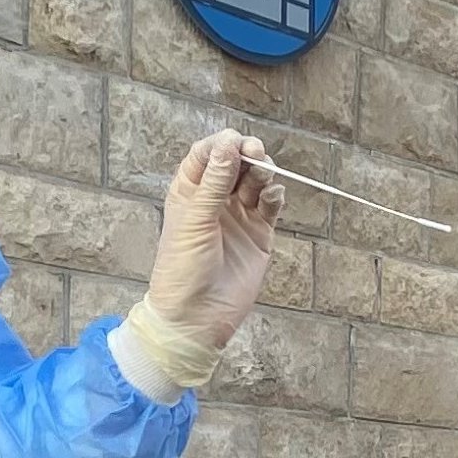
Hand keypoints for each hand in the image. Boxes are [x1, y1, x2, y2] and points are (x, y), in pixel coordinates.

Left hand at [141, 129, 284, 352]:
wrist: (197, 317)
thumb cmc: (183, 268)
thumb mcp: (194, 220)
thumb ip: (214, 182)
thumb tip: (228, 144)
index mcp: (189, 192)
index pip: (207, 155)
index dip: (222, 144)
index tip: (236, 141)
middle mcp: (215, 201)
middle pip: (235, 164)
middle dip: (247, 154)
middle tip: (256, 153)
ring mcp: (238, 216)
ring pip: (255, 181)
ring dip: (262, 172)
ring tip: (264, 175)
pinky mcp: (259, 235)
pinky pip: (270, 206)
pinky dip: (274, 196)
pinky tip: (272, 196)